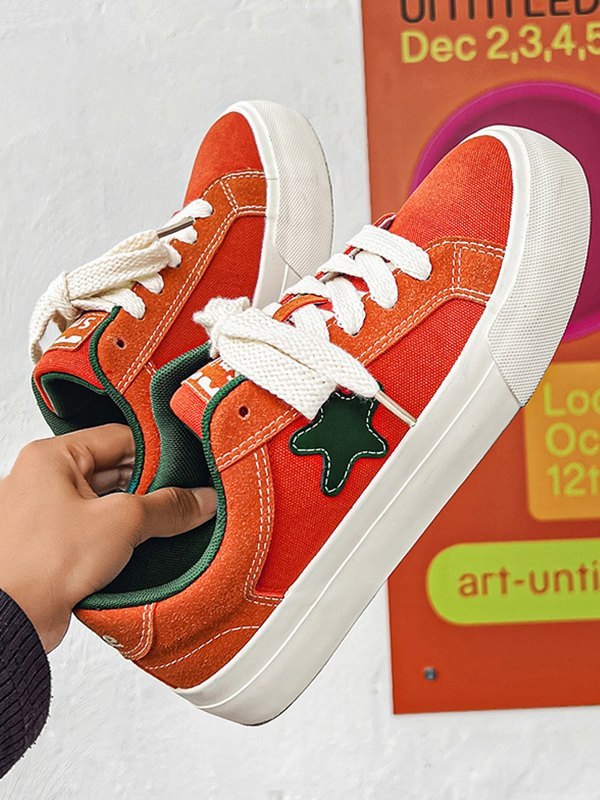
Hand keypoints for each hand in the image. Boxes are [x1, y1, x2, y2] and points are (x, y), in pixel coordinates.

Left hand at [0, 424, 215, 652]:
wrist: (8, 621)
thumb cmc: (42, 564)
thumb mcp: (122, 522)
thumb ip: (169, 506)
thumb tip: (202, 500)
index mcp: (52, 456)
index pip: (118, 438)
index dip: (159, 451)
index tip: (189, 467)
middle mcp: (44, 479)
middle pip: (114, 469)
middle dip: (151, 486)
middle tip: (186, 497)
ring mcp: (47, 514)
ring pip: (107, 502)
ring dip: (138, 515)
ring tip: (173, 522)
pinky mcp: (52, 546)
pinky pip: (97, 529)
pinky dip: (121, 536)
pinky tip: (148, 545)